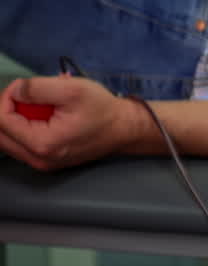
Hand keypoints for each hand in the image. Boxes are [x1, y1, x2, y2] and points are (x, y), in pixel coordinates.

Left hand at [0, 76, 142, 170]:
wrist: (125, 129)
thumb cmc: (102, 109)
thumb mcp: (70, 88)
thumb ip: (35, 88)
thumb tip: (15, 92)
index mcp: (42, 144)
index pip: (1, 119)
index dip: (7, 98)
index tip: (27, 88)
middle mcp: (39, 160)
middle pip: (0, 134)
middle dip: (8, 111)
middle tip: (29, 98)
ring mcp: (43, 164)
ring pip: (7, 141)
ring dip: (15, 120)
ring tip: (38, 108)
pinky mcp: (47, 162)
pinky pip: (20, 145)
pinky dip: (24, 129)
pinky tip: (42, 119)